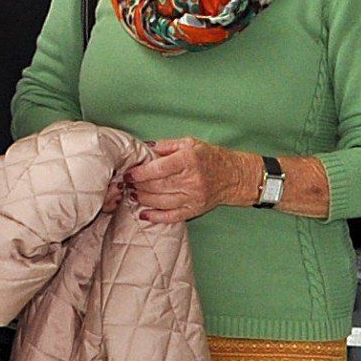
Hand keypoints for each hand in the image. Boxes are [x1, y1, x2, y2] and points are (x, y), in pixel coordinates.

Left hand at [124, 137, 259, 222]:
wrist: (234, 176)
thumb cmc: (210, 157)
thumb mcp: (190, 143)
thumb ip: (166, 146)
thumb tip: (143, 149)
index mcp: (189, 160)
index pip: (159, 168)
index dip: (140, 172)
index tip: (129, 173)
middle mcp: (192, 180)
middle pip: (157, 186)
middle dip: (138, 186)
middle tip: (126, 184)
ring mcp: (194, 197)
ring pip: (161, 201)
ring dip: (143, 199)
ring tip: (133, 194)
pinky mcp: (195, 210)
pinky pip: (172, 216)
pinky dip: (156, 217)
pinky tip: (144, 214)